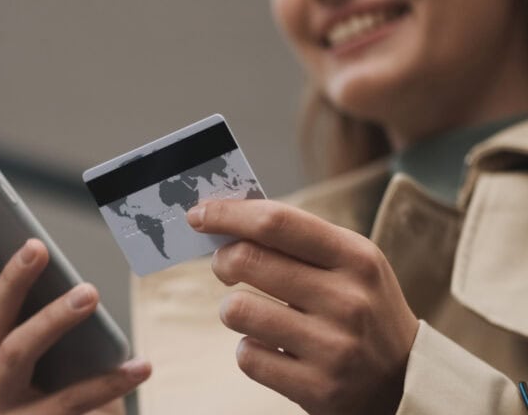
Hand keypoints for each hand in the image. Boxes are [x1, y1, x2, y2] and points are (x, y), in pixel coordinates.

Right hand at [0, 227, 150, 414]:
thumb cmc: (63, 385)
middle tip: (37, 248)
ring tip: (90, 293)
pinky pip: (72, 399)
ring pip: (15, 352)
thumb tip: (48, 259)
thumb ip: (39, 311)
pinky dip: (110, 380)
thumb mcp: (45, 350)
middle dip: (10, 281)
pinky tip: (141, 365)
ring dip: (53, 318)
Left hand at [187, 200, 418, 414]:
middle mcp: (348, 299)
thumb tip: (227, 218)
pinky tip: (273, 349)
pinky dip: (250, 349)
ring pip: (237, 310)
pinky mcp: (318, 388)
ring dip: (233, 309)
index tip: (198, 214)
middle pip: (247, 260)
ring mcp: (334, 347)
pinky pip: (247, 356)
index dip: (228, 214)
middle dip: (222, 260)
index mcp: (356, 256)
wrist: (405, 382)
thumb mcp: (351, 263)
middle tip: (224, 266)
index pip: (277, 222)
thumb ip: (297, 239)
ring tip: (254, 313)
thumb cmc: (363, 308)